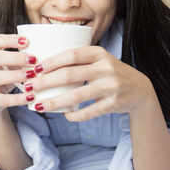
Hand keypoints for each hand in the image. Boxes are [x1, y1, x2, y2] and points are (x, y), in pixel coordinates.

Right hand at [0, 34, 36, 118]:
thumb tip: (43, 50)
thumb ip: (20, 57)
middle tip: (34, 60)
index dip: (9, 40)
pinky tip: (30, 96)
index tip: (27, 41)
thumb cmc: (5, 77)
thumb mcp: (9, 64)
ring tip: (32, 76)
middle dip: (15, 58)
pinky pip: (2, 99)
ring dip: (15, 75)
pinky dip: (17, 98)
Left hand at [26, 46, 157, 120]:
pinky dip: (75, 115)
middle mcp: (106, 68)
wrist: (140, 90)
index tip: (35, 68)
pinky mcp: (114, 103)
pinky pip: (90, 112)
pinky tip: (64, 115)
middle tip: (29, 87)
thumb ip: (78, 59)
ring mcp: (111, 86)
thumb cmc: (110, 73)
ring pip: (77, 95)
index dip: (52, 61)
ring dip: (55, 102)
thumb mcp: (99, 60)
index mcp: (99, 53)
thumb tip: (43, 63)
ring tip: (39, 105)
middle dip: (46, 81)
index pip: (72, 54)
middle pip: (70, 74)